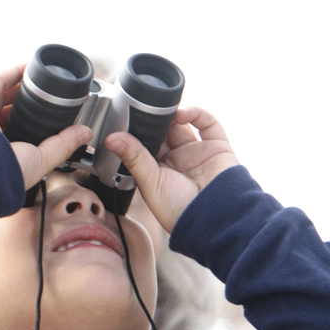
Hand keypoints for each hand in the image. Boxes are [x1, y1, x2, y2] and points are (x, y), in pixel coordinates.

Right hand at [0, 64, 92, 188]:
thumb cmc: (5, 172)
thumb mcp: (41, 160)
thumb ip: (63, 145)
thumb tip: (85, 133)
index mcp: (1, 147)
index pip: (19, 126)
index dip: (36, 117)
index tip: (55, 110)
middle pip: (12, 106)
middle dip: (32, 98)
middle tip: (52, 92)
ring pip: (5, 91)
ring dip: (24, 82)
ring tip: (45, 76)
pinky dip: (15, 71)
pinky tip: (32, 68)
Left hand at [104, 106, 239, 231]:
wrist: (215, 218)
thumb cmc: (179, 209)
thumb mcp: (151, 182)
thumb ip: (134, 157)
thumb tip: (112, 139)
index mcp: (157, 171)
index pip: (145, 145)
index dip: (137, 133)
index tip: (126, 120)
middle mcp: (177, 160)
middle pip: (163, 132)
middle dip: (154, 121)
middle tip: (144, 112)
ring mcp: (197, 152)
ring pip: (182, 125)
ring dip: (172, 115)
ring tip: (163, 112)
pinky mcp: (217, 146)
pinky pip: (208, 124)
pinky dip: (196, 113)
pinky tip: (182, 114)